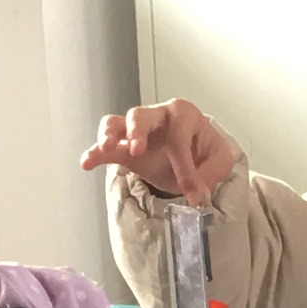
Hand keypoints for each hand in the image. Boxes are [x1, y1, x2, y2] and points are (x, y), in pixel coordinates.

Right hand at [81, 99, 241, 206]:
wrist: (194, 153)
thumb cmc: (204, 150)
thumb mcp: (219, 160)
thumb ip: (211, 173)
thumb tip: (198, 192)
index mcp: (183, 114)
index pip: (179, 138)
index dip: (186, 168)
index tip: (194, 193)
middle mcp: (156, 117)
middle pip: (140, 116)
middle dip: (137, 131)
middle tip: (137, 150)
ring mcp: (136, 132)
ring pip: (116, 123)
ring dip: (109, 135)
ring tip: (106, 149)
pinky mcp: (124, 149)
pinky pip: (106, 148)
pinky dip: (95, 153)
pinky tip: (87, 163)